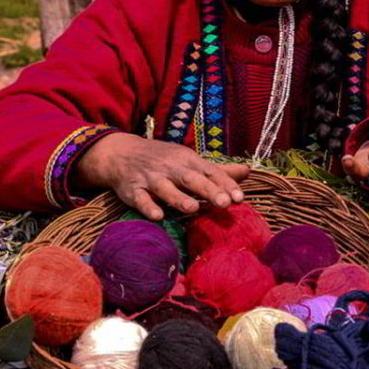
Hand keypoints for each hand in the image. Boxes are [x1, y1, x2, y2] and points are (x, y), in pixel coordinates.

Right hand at [74, 133, 249, 219]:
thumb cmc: (163, 159)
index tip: (240, 198)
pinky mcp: (132, 190)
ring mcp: (151, 178)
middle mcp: (171, 168)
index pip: (210, 172)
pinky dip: (148, 207)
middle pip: (191, 179)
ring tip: (193, 208)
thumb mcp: (190, 160)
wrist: (121, 152)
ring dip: (178, 198)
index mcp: (188, 161)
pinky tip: (158, 216)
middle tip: (225, 203)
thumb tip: (248, 170)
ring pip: (166, 188)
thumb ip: (218, 170)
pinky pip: (140, 199)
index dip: (225, 184)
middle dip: (208, 190)